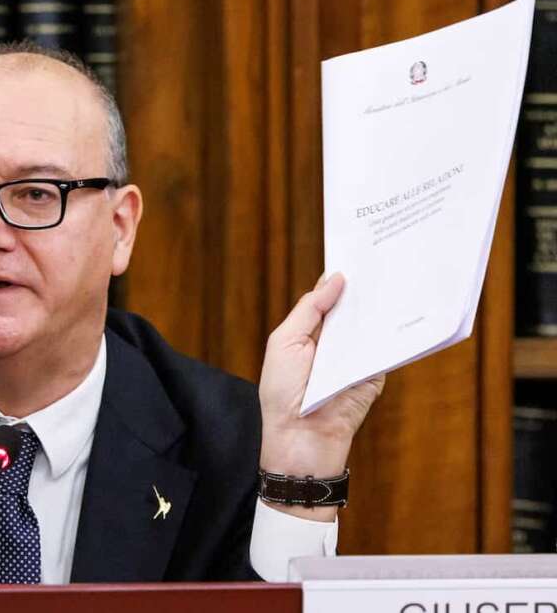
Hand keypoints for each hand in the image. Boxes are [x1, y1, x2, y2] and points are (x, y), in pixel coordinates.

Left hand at [257, 273, 383, 518]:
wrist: (301, 440)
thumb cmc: (283, 392)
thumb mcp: (285, 342)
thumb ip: (310, 309)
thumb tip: (336, 278)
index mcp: (311, 331)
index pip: (331, 297)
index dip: (342, 276)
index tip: (359, 247)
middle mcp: (336, 341)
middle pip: (357, 307)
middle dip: (368, 286)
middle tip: (386, 253)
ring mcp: (357, 357)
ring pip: (375, 324)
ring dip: (385, 304)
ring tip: (400, 271)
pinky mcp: (376, 374)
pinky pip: (388, 348)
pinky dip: (396, 331)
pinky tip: (406, 307)